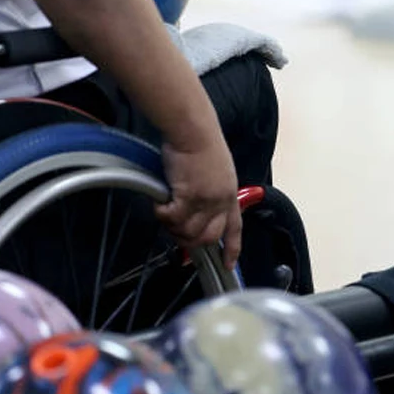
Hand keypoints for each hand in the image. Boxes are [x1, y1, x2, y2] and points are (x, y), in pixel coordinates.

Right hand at [154, 136, 241, 269]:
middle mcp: (221, 201)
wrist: (192, 128)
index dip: (231, 249)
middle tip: (174, 230)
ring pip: (188, 232)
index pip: (234, 228)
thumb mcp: (215, 169)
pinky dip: (162, 214)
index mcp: (230, 194)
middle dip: (189, 241)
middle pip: (207, 238)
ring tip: (164, 211)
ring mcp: (207, 200)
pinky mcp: (190, 197)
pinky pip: (173, 219)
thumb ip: (210, 190)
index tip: (228, 265)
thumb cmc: (199, 141)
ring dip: (172, 226)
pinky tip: (159, 203)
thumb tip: (194, 206)